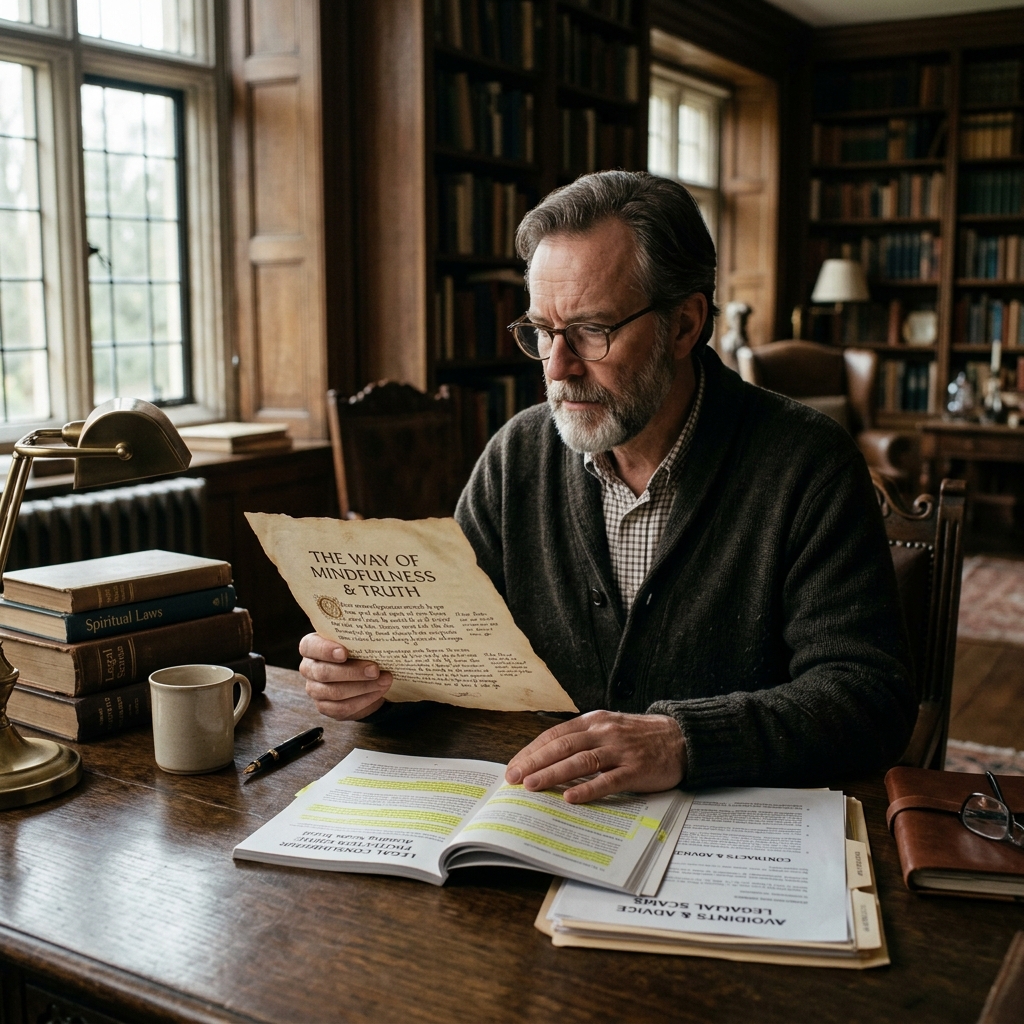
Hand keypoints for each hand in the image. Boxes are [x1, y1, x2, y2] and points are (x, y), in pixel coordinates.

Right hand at [298, 633, 392, 720]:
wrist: (361, 675)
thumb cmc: (356, 651)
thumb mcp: (356, 640)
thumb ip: (360, 637)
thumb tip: (378, 633)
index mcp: (311, 647)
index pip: (309, 646)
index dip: (325, 650)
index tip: (344, 653)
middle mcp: (308, 668)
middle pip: (324, 673)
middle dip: (352, 672)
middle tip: (375, 670)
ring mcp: (314, 689)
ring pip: (335, 692)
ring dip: (363, 687)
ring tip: (384, 680)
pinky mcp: (325, 707)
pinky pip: (342, 707)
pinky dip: (363, 700)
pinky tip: (378, 692)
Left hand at [504, 711, 685, 802]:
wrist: (680, 738)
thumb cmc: (639, 736)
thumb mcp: (608, 727)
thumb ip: (583, 738)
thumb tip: (548, 757)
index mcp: (594, 720)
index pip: (556, 734)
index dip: (532, 750)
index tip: (514, 765)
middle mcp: (604, 732)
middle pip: (563, 746)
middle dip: (535, 762)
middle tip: (514, 778)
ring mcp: (620, 751)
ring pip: (581, 761)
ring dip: (553, 774)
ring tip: (533, 786)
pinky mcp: (636, 770)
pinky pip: (608, 780)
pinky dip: (588, 789)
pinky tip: (571, 797)